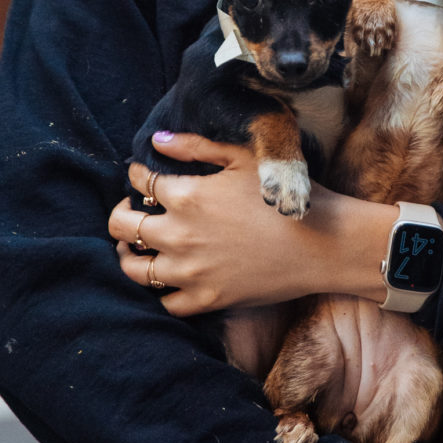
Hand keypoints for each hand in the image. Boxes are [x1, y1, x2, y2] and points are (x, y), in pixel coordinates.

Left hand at [108, 132, 395, 314]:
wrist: (323, 244)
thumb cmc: (286, 196)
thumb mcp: (243, 158)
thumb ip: (195, 147)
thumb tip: (157, 140)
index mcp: (186, 195)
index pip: (139, 182)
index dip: (137, 175)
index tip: (143, 175)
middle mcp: (178, 235)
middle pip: (121, 226)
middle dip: (120, 213)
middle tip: (129, 210)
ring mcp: (190, 271)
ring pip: (133, 268)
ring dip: (128, 254)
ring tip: (135, 246)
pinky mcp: (206, 299)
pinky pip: (164, 302)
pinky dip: (159, 290)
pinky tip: (165, 277)